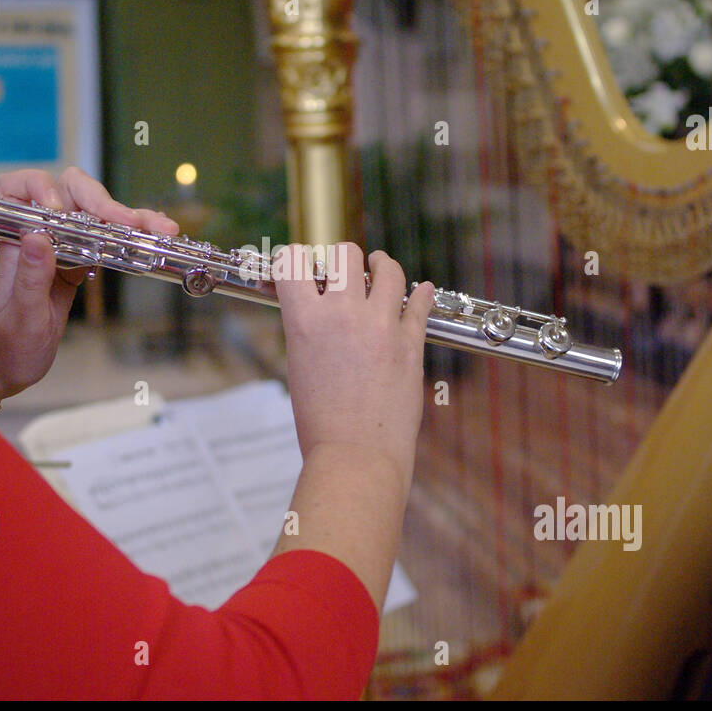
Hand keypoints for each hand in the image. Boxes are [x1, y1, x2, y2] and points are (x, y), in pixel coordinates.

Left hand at [0, 167, 178, 404]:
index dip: (37, 186)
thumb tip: (37, 237)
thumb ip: (29, 276)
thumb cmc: (7, 343)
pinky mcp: (81, 260)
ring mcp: (62, 245)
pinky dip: (133, 238)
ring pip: (96, 214)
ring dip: (130, 217)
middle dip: (101, 201)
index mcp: (13, 240)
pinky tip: (155, 239)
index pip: (16, 190)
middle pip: (69, 193)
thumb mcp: (20, 314)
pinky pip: (108, 239)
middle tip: (129, 223)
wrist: (10, 365)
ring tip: (161, 229)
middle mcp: (39, 234)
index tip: (58, 209)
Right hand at [273, 243, 434, 476]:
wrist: (356, 456)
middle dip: (341, 259)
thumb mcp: (299, 368)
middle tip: (344, 272)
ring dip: (381, 266)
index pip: (293, 262)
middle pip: (344, 254)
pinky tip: (419, 291)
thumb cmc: (320, 423)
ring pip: (387, 270)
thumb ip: (311, 331)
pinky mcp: (411, 342)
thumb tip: (321, 311)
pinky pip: (419, 303)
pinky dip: (419, 294)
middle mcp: (343, 313)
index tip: (301, 264)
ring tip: (380, 268)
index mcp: (305, 320)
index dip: (294, 258)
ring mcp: (382, 325)